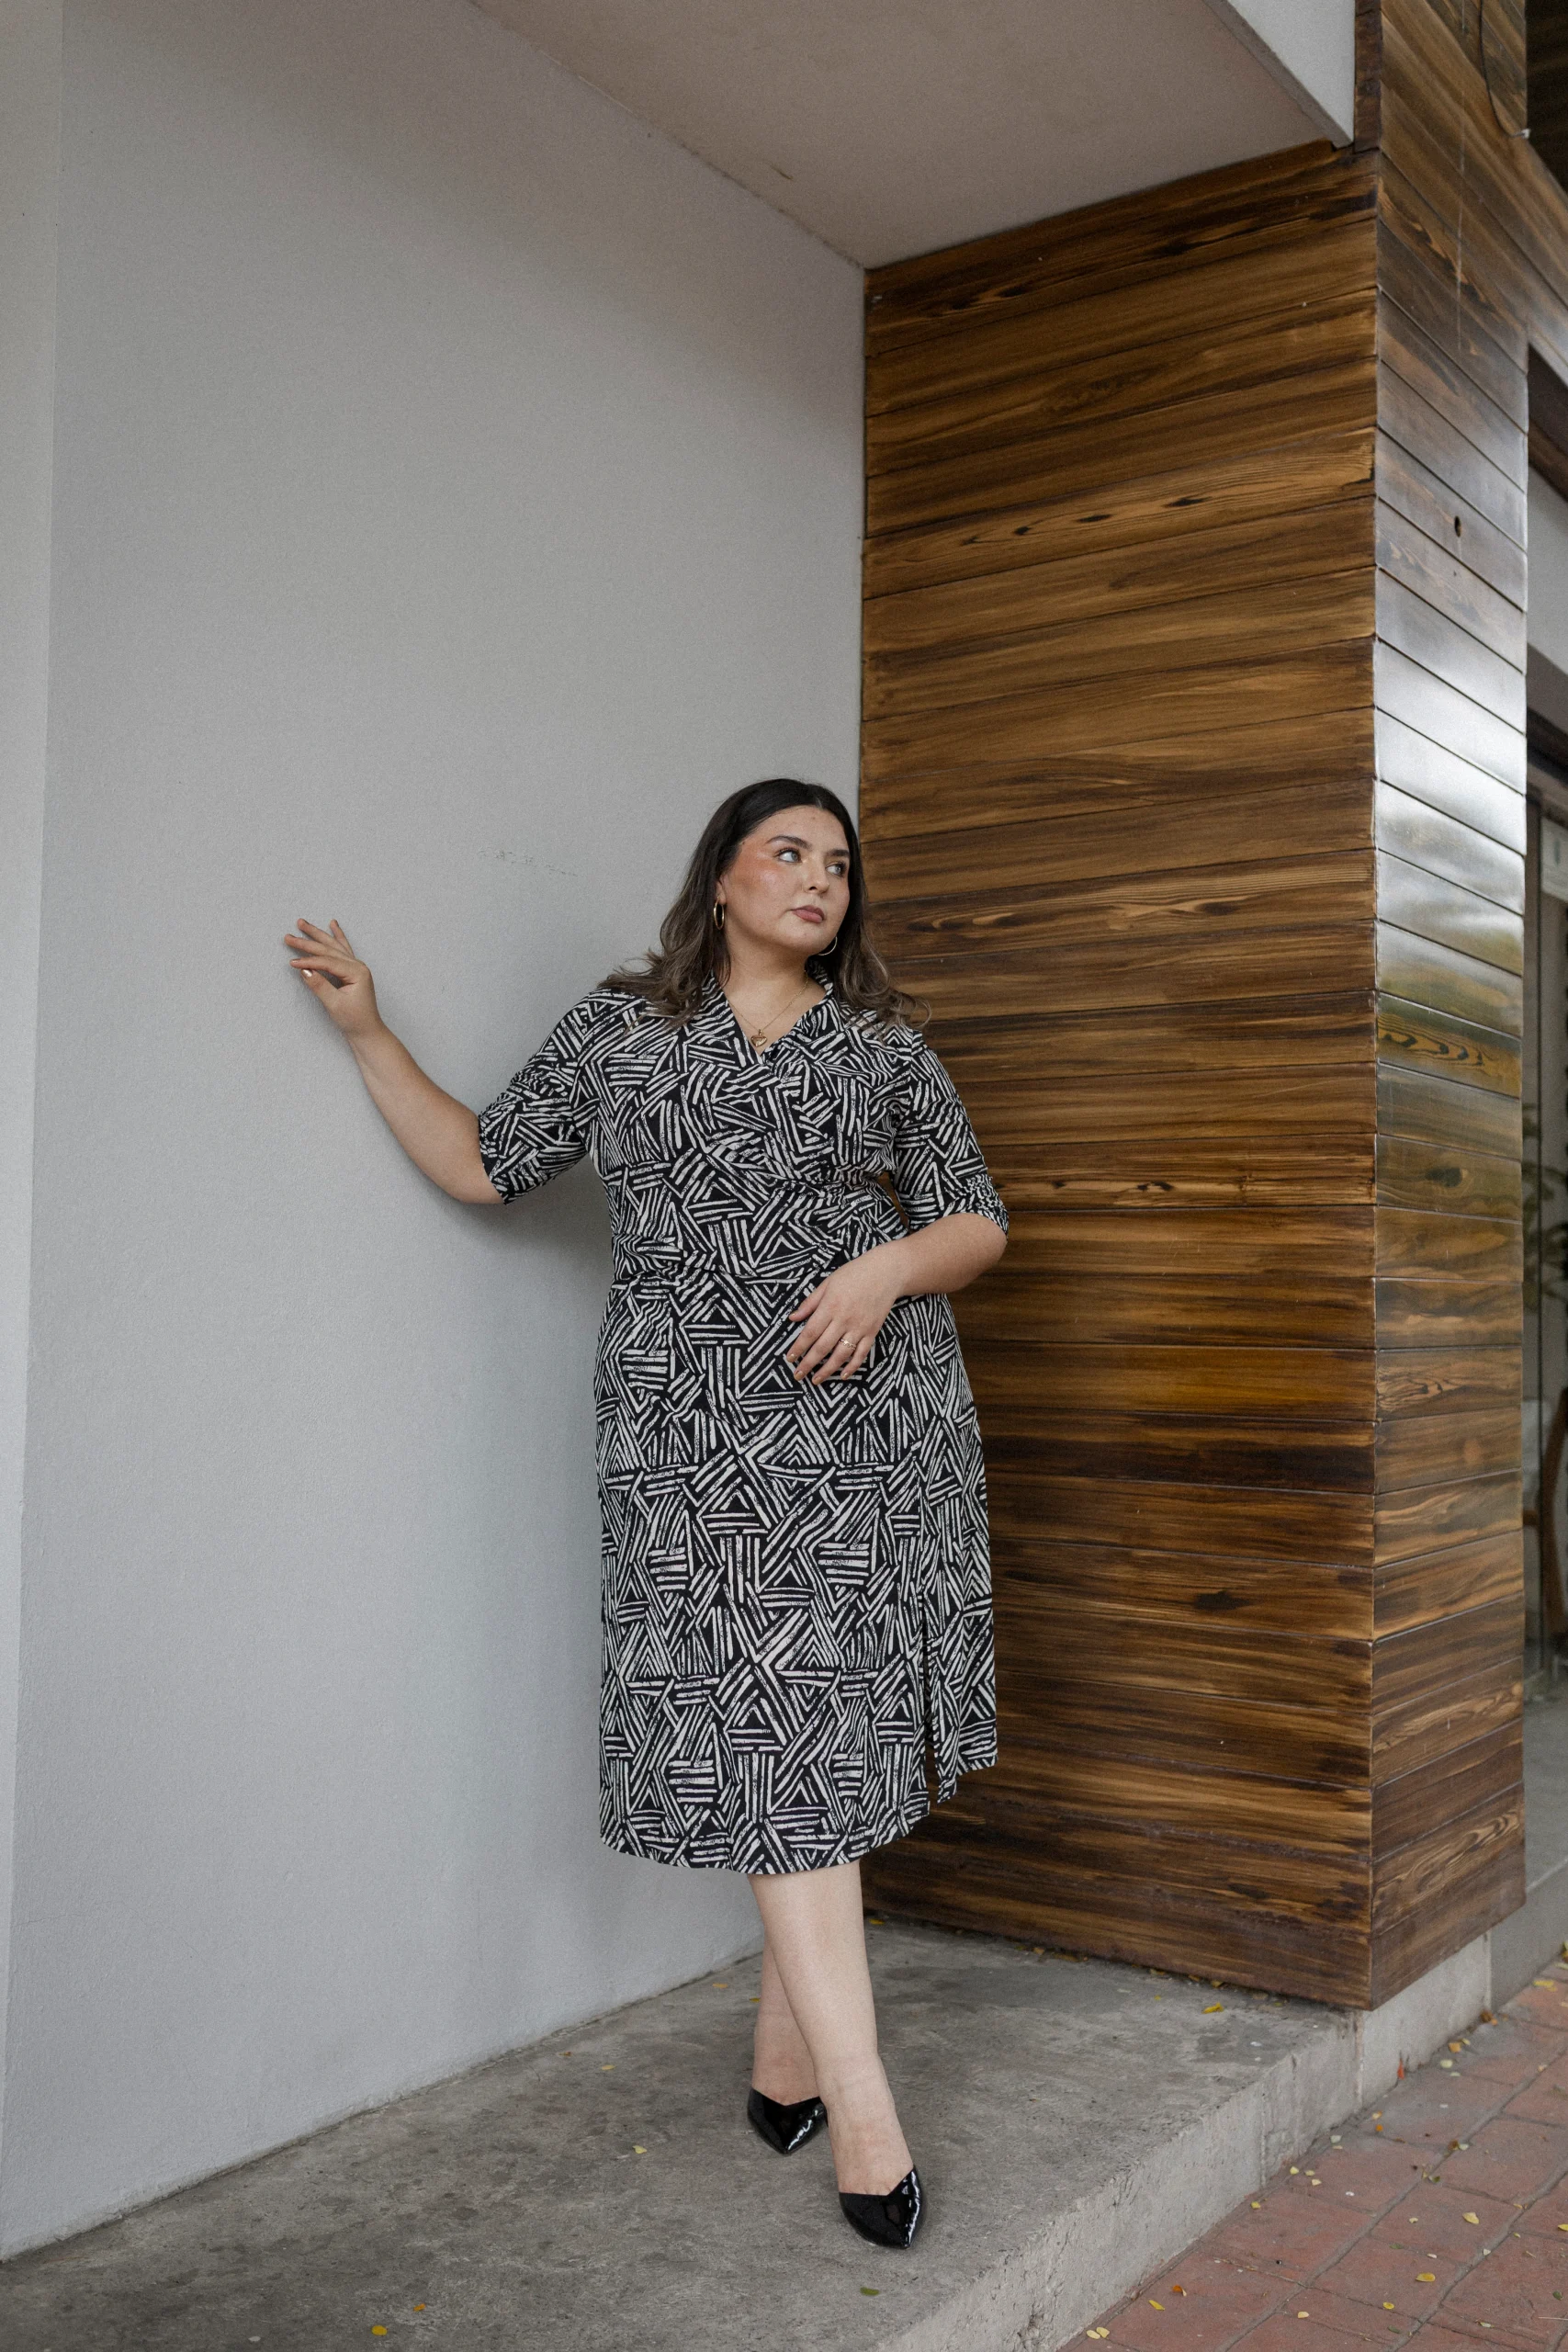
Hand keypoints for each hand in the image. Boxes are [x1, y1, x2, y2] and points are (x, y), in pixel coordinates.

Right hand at [283, 918, 381, 1040]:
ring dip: (318, 935)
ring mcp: (357, 967)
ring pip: (334, 946)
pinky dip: (337, 937)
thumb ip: (319, 985)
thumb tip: (304, 970)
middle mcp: (358, 966)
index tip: (291, 963)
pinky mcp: (353, 971)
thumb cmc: (354, 1020)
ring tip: (302, 923)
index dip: (308, 961)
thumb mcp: (334, 1004)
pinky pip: (343, 949)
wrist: (367, 1031)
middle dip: (308, 942)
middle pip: (329, 949)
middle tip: (289, 936)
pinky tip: (333, 924)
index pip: (327, 962)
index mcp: (357, 972)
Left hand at [786, 1246, 903, 1383]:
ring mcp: (859, 1327)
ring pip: (841, 1354)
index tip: (789, 1358)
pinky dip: (852, 1366)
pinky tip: (842, 1375)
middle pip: (823, 1347)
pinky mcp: (872, 1331)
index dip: (798, 1347)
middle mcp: (844, 1319)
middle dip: (808, 1363)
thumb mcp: (827, 1283)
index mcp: (830, 1306)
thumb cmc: (854, 1274)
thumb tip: (792, 1318)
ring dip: (827, 1370)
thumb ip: (810, 1302)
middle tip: (798, 1375)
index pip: (810, 1332)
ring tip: (816, 1380)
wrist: (886, 1272)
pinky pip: (861, 1353)